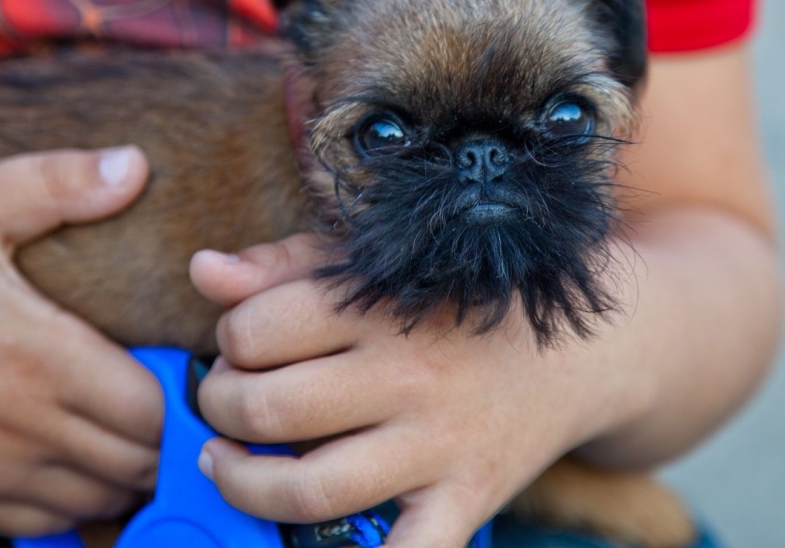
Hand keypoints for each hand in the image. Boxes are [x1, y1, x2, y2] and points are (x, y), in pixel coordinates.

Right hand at [0, 148, 163, 535]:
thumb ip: (56, 183)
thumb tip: (137, 163)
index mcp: (40, 356)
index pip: (155, 406)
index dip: (184, 390)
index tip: (185, 361)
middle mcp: (23, 426)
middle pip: (138, 458)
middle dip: (168, 432)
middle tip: (168, 393)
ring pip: (100, 497)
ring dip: (130, 468)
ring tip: (131, 425)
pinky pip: (45, 523)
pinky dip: (79, 500)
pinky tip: (78, 458)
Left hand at [190, 235, 617, 547]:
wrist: (581, 348)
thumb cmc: (460, 301)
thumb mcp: (381, 263)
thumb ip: (287, 264)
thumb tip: (203, 272)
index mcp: (382, 304)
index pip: (257, 329)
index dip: (231, 338)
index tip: (244, 343)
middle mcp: (409, 374)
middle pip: (269, 407)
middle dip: (221, 406)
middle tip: (228, 400)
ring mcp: (439, 444)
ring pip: (308, 490)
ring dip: (244, 483)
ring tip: (229, 465)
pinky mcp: (467, 498)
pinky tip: (300, 546)